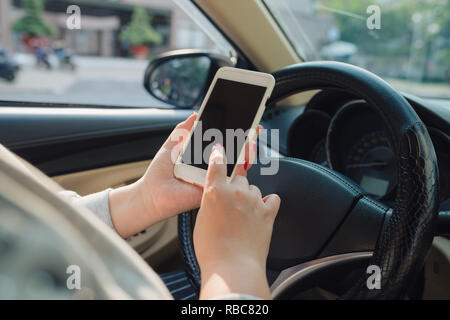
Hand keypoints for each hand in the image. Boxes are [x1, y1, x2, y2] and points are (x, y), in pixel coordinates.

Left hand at [109, 113, 261, 238]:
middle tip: (254, 128)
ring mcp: (214, 180)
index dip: (236, 134)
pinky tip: (242, 157)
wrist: (151, 194)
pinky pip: (230, 181)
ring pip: (237, 167)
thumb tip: (195, 114)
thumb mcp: (171, 145)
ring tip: (250, 139)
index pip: (224, 144)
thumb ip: (183, 130)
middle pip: (235, 154)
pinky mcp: (214, 190)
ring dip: (247, 152)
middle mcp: (211, 169)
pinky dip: (238, 169)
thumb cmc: (159, 174)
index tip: (247, 122)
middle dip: (247, 141)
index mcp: (203, 158)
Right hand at [194, 143, 279, 299]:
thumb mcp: (201, 221)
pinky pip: (272, 198)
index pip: (218, 162)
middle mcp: (236, 190)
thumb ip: (210, 203)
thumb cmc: (212, 249)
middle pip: (239, 177)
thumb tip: (217, 199)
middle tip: (231, 203)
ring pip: (254, 188)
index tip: (221, 148)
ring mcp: (254, 200)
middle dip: (236, 186)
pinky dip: (268, 203)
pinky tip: (261, 211)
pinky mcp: (268, 211)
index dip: (219, 153)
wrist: (233, 266)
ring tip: (243, 216)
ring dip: (250, 197)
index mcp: (215, 190)